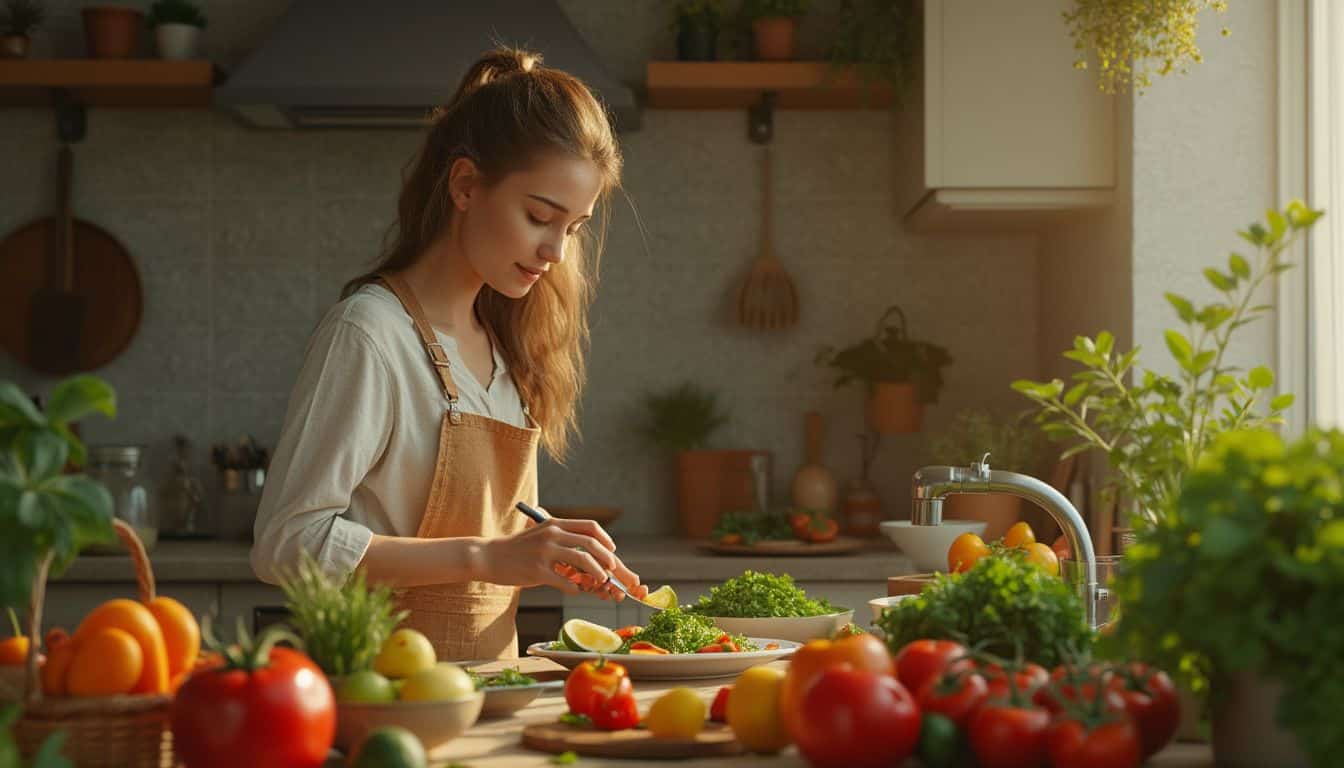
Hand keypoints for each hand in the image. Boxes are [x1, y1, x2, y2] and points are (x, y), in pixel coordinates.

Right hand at [482, 516, 644, 598]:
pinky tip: (575, 591)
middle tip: (611, 570)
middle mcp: (551, 534)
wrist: (489, 556)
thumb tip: (588, 553)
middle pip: (589, 543)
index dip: (605, 539)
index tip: (612, 550)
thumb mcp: (540, 534)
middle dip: (606, 558)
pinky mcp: (537, 571)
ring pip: (581, 561)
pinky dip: (575, 588)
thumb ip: (561, 538)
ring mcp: (544, 552)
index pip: (589, 526)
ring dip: (596, 574)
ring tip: (600, 582)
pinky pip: (565, 582)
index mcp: (554, 524)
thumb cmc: (518, 549)